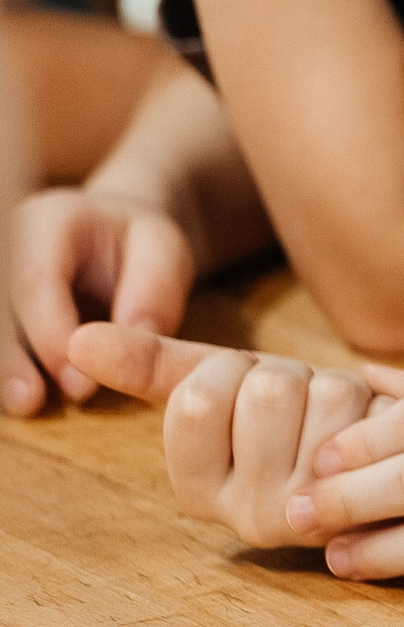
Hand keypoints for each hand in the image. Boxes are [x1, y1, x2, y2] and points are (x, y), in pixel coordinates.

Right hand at [9, 189, 195, 411]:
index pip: (34, 280)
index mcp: (47, 222)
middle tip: (30, 400)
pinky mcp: (1, 314)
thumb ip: (153, 291)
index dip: (50, 332)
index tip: (80, 380)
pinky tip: (19, 396)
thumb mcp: (164, 251)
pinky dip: (8, 369)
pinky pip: (0, 342)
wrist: (113, 241)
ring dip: (3, 368)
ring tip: (23, 403)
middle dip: (11, 358)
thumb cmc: (140, 246)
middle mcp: (6, 249)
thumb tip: (135, 338)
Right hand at [67, 325, 379, 545]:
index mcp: (195, 489)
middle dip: (290, 375)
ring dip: (335, 386)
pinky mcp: (366, 501)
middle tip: (299, 406)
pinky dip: (373, 399)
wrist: (376, 452)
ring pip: (323, 394)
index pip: (195, 397)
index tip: (243, 393)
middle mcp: (246, 516)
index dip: (230, 370)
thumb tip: (77, 339)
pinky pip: (369, 411)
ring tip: (334, 419)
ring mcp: (311, 514)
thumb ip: (152, 365)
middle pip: (266, 391)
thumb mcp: (222, 386)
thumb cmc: (291, 415)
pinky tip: (369, 431)